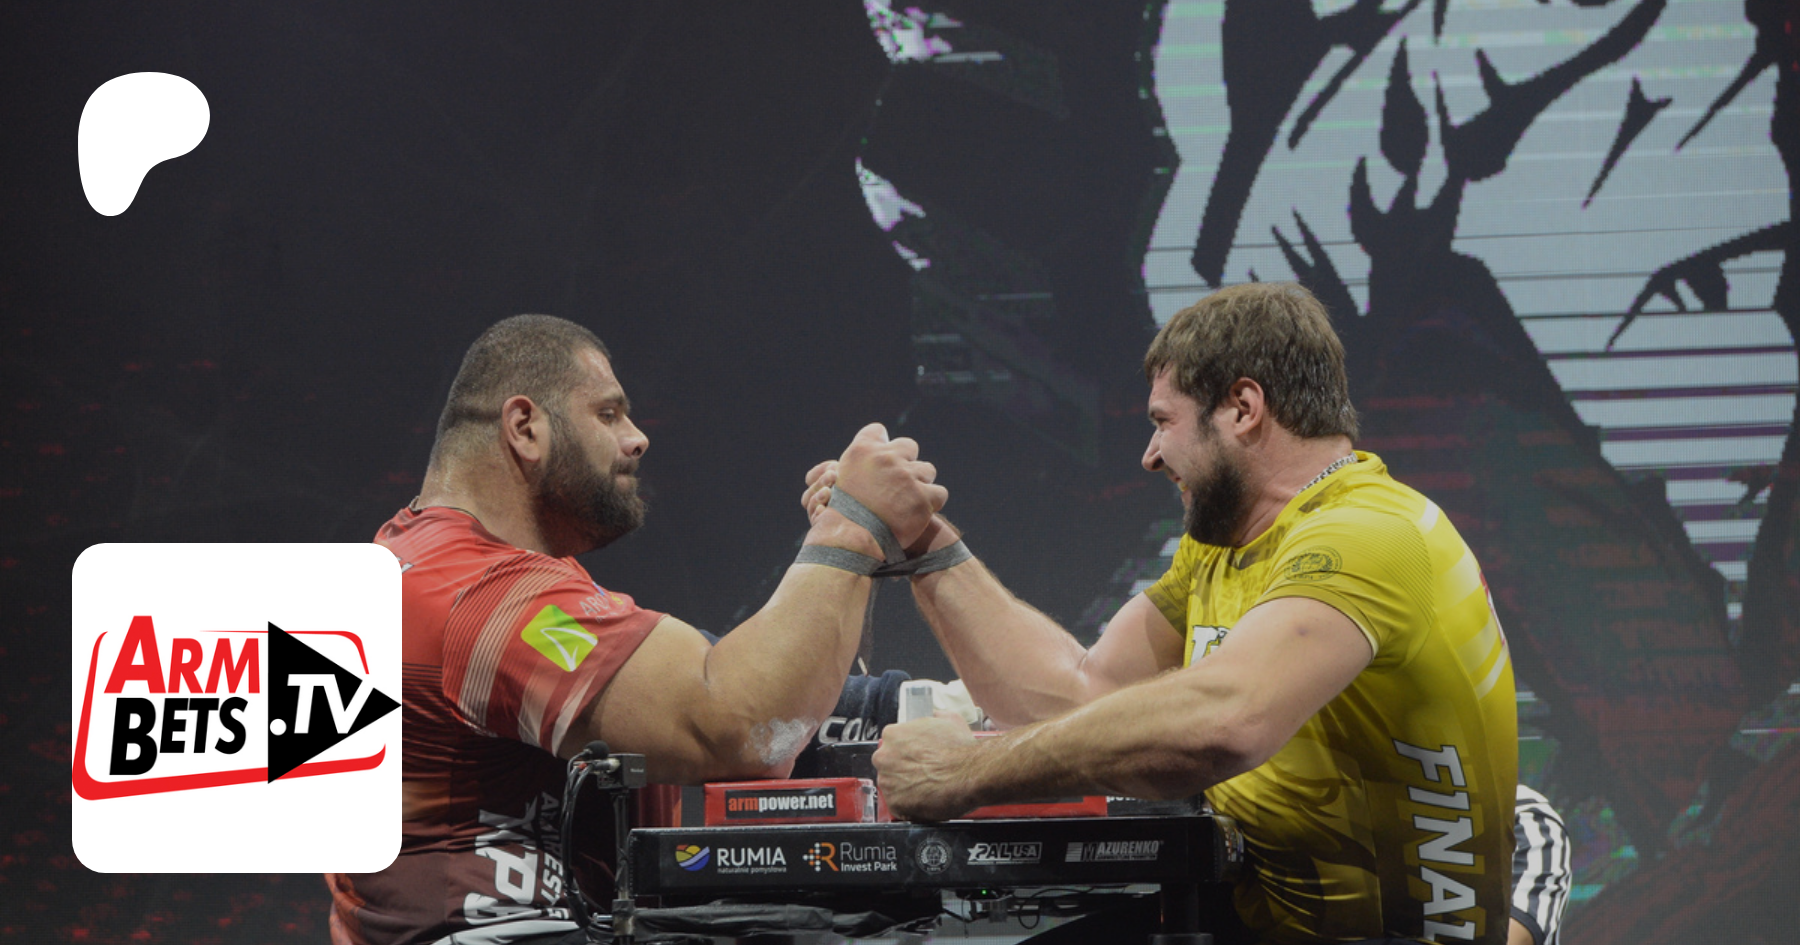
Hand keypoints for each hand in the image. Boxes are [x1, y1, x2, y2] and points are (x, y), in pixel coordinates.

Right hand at [809, 424, 946, 550]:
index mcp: (861, 451)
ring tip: (909, 501)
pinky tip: (921, 512)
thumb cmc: (842, 513)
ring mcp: (906, 477)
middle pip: (908, 447)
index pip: (877, 431)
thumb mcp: (839, 479)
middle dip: (907, 463)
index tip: (883, 460)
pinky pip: (939, 493)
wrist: (850, 540)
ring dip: (921, 483)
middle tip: (900, 484)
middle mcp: (885, 458)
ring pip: (927, 470)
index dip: (882, 445)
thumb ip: (860, 463)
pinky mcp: (922, 498)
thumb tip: (881, 448)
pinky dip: (932, 502)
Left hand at [872, 717, 979, 821]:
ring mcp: (887, 782)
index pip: (893, 743)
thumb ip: (936, 717)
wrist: (969, 773)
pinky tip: (926, 801)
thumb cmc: (959, 749)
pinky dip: (910, 807)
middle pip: (889, 765)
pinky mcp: (895, 804)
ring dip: (906, 788)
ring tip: (928, 788)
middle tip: (924, 773)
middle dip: (903, 770)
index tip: (918, 758)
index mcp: (893, 735)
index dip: (907, 752)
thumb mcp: (950, 719)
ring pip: (893, 786)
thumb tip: (936, 716)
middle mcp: (884, 757)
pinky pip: (899, 806)